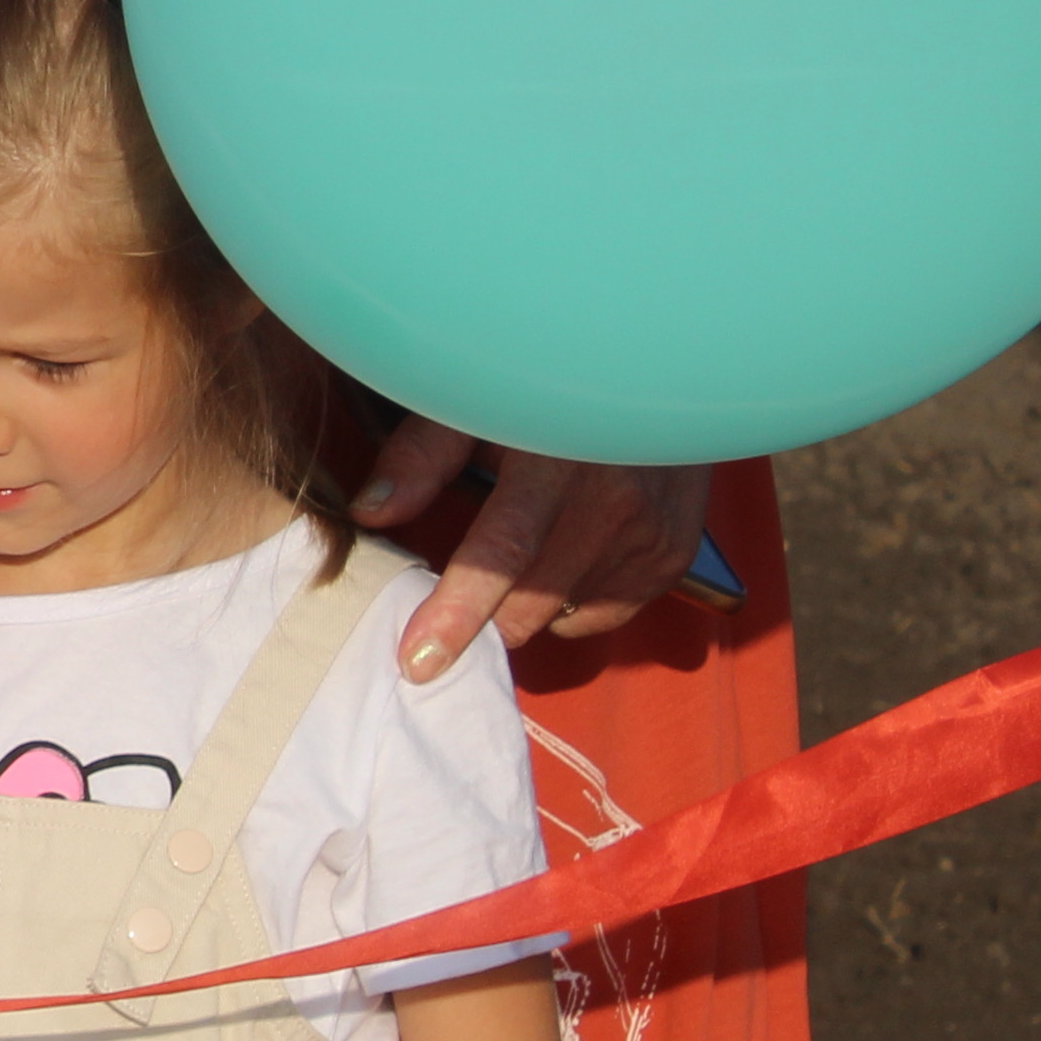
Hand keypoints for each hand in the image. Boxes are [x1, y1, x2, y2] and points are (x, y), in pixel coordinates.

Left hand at [357, 422, 712, 679]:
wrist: (659, 378)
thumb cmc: (547, 388)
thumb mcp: (480, 400)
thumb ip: (422, 455)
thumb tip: (369, 512)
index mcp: (558, 457)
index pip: (502, 553)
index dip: (457, 613)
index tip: (417, 662)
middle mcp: (614, 501)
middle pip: (530, 602)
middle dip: (478, 618)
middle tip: (442, 602)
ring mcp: (650, 534)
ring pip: (560, 615)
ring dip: (521, 605)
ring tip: (512, 555)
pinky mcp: (671, 558)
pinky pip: (599, 613)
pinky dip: (566, 601)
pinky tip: (559, 553)